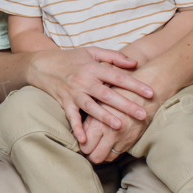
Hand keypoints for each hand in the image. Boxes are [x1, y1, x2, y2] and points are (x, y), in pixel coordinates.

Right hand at [26, 46, 153, 144]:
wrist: (42, 64)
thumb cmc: (70, 58)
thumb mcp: (91, 51)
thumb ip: (114, 56)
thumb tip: (135, 63)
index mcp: (93, 67)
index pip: (118, 77)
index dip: (134, 85)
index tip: (150, 93)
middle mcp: (84, 80)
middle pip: (107, 94)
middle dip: (125, 105)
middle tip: (142, 114)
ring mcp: (73, 92)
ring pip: (91, 107)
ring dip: (105, 117)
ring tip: (119, 126)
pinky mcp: (64, 102)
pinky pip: (71, 117)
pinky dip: (76, 128)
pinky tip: (84, 140)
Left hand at [79, 87, 156, 163]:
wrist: (143, 95)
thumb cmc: (118, 94)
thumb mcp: (99, 103)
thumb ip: (89, 119)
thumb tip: (81, 132)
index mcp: (98, 122)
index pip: (85, 146)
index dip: (83, 145)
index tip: (83, 142)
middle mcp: (109, 133)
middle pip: (95, 156)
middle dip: (91, 154)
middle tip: (90, 148)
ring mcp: (121, 139)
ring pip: (107, 157)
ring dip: (102, 154)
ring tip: (99, 147)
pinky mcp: (131, 141)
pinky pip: (118, 154)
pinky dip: (113, 151)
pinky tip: (110, 144)